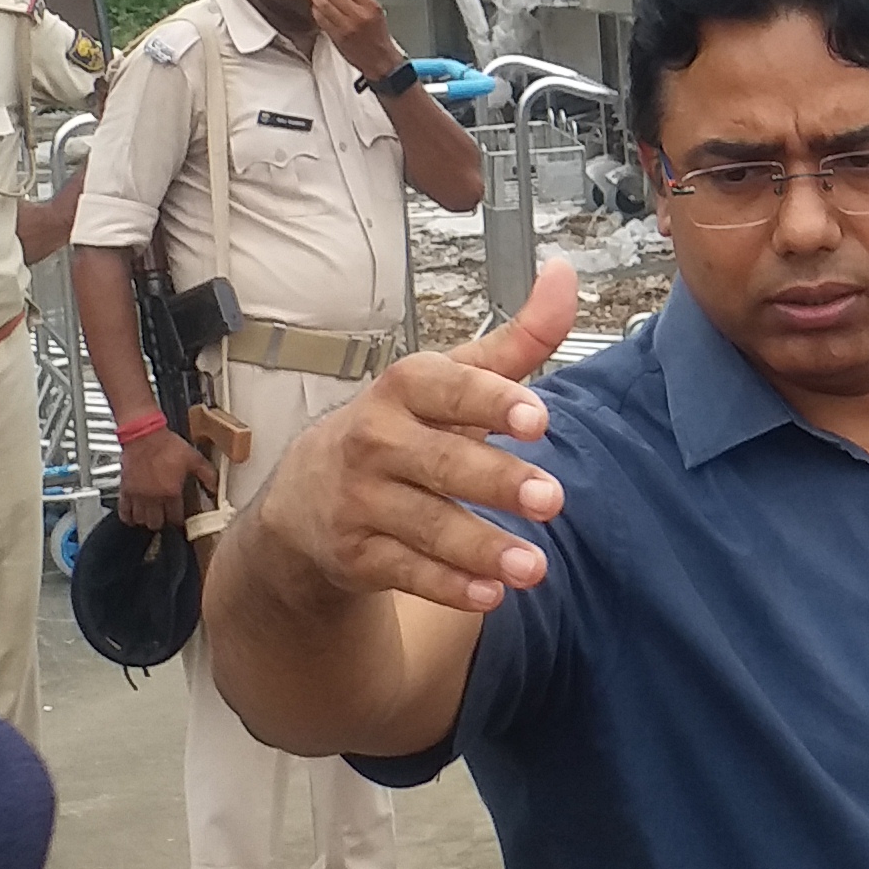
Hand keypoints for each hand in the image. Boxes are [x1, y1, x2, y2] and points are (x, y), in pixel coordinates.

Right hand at [114, 419, 209, 530]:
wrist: (144, 435)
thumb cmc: (167, 445)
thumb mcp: (194, 458)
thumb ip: (207, 474)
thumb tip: (215, 488)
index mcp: (171, 492)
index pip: (175, 518)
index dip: (179, 521)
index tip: (181, 519)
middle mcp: (153, 498)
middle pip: (156, 523)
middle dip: (162, 523)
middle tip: (166, 517)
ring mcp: (137, 495)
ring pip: (140, 520)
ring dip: (147, 520)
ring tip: (152, 516)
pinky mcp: (125, 490)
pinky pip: (124, 512)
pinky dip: (128, 517)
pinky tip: (133, 517)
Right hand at [258, 257, 578, 610]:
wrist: (303, 501)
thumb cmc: (401, 428)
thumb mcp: (450, 380)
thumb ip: (516, 340)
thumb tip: (565, 273)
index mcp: (404, 389)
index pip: (448, 388)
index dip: (492, 401)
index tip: (538, 418)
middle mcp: (375, 440)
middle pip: (442, 462)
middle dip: (498, 482)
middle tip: (553, 500)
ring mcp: (360, 500)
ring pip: (427, 526)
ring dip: (482, 547)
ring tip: (535, 567)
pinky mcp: (354, 554)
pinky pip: (405, 572)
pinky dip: (447, 586)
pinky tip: (490, 595)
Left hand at [303, 0, 404, 75]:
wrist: (379, 60)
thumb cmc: (378, 37)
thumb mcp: (376, 12)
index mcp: (371, 6)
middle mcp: (359, 15)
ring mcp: (346, 26)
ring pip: (325, 6)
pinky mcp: (337, 36)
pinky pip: (322, 20)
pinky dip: (316, 11)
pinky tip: (314, 6)